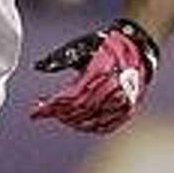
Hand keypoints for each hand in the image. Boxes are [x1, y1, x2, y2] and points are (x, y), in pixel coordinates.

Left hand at [29, 17, 158, 133]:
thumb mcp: (81, 46)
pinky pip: (104, 126)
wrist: (139, 48)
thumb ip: (59, 58)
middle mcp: (111, 90)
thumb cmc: (106, 45)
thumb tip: (38, 67)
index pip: (68, 97)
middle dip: (58, 113)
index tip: (34, 112)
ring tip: (59, 116)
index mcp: (99, 73)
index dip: (49, 107)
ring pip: (89, 121)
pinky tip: (78, 123)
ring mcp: (121, 102)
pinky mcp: (127, 110)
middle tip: (45, 111)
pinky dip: (88, 127)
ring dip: (71, 121)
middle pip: (77, 111)